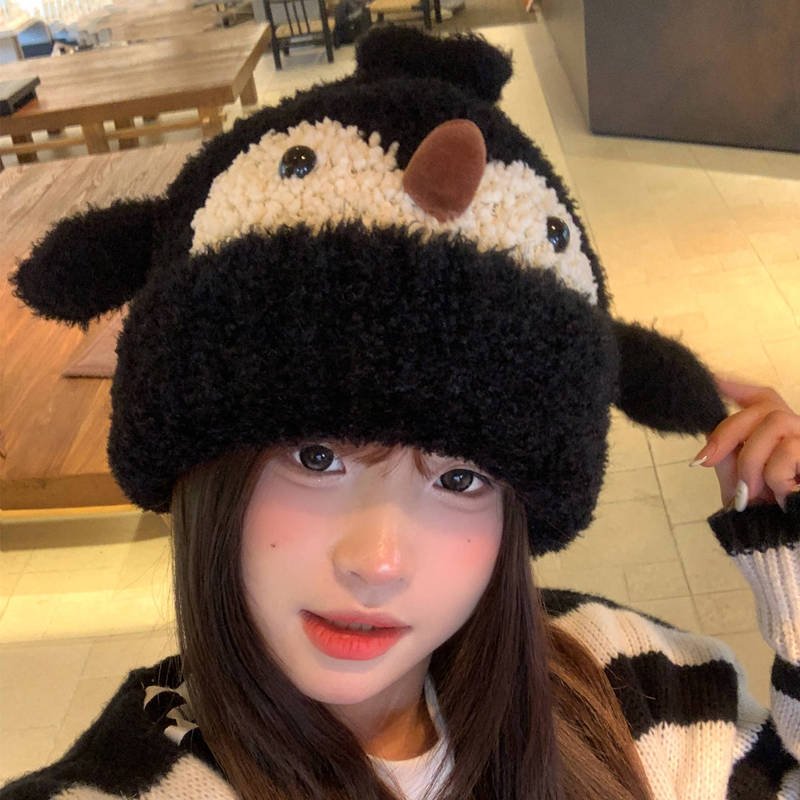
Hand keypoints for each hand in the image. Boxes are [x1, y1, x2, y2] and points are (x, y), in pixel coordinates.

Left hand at [690, 377, 799, 511]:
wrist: (787, 542)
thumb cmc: (765, 513)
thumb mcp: (737, 479)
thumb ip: (725, 454)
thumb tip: (707, 440)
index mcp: (775, 433)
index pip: (761, 397)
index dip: (737, 385)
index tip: (712, 380)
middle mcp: (797, 430)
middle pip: (762, 406)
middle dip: (727, 432)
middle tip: (703, 461)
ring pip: (775, 423)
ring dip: (751, 460)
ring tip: (748, 493)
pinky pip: (789, 451)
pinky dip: (775, 477)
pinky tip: (782, 497)